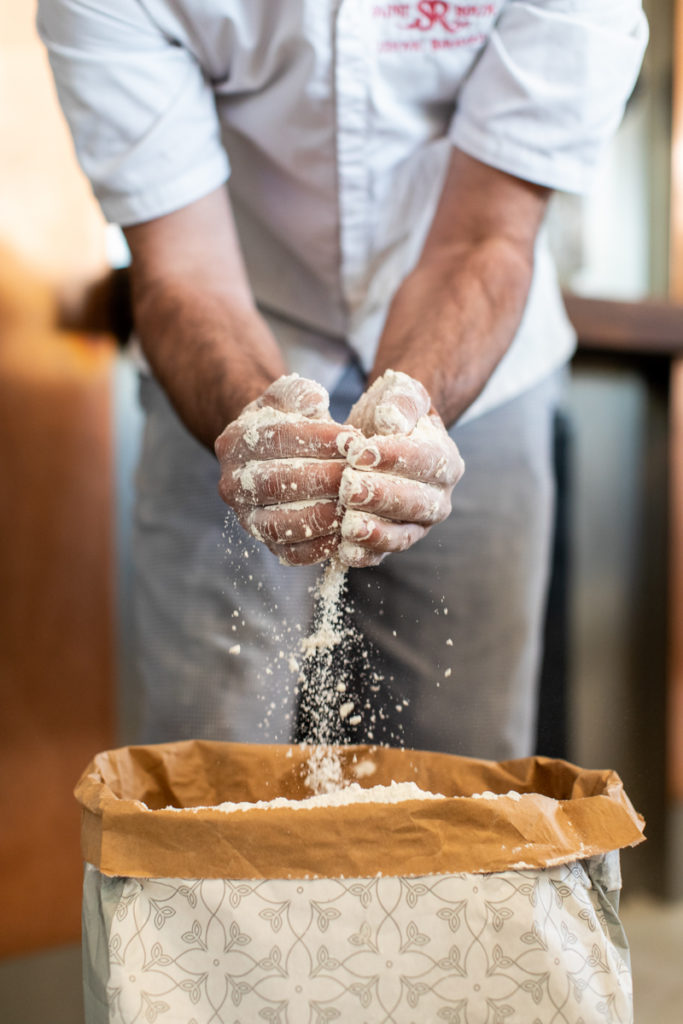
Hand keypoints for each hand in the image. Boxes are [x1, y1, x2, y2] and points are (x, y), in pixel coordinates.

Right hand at [215, 374, 359, 564]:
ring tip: (355, 504)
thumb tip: (314, 400)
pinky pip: (291, 553)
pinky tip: (347, 532)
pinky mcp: (267, 544)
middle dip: (323, 478)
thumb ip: (298, 393)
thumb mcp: (288, 398)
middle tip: (358, 474)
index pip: (275, 439)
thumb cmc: (288, 422)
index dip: (316, 438)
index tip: (353, 437)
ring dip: (323, 515)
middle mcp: (231, 484)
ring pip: (281, 524)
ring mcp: (247, 519)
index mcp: (233, 443)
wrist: (274, 457)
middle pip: (277, 483)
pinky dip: (320, 547)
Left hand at [338, 370, 463, 566]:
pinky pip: (382, 554)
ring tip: (348, 524)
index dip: (394, 457)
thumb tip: (392, 419)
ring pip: (403, 534)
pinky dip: (366, 555)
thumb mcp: (400, 394)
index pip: (427, 461)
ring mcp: (416, 524)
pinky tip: (345, 551)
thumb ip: (401, 401)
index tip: (359, 452)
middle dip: (382, 496)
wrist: (378, 436)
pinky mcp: (392, 541)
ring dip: (376, 532)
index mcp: (446, 461)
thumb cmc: (390, 413)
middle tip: (348, 487)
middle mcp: (437, 498)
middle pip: (417, 503)